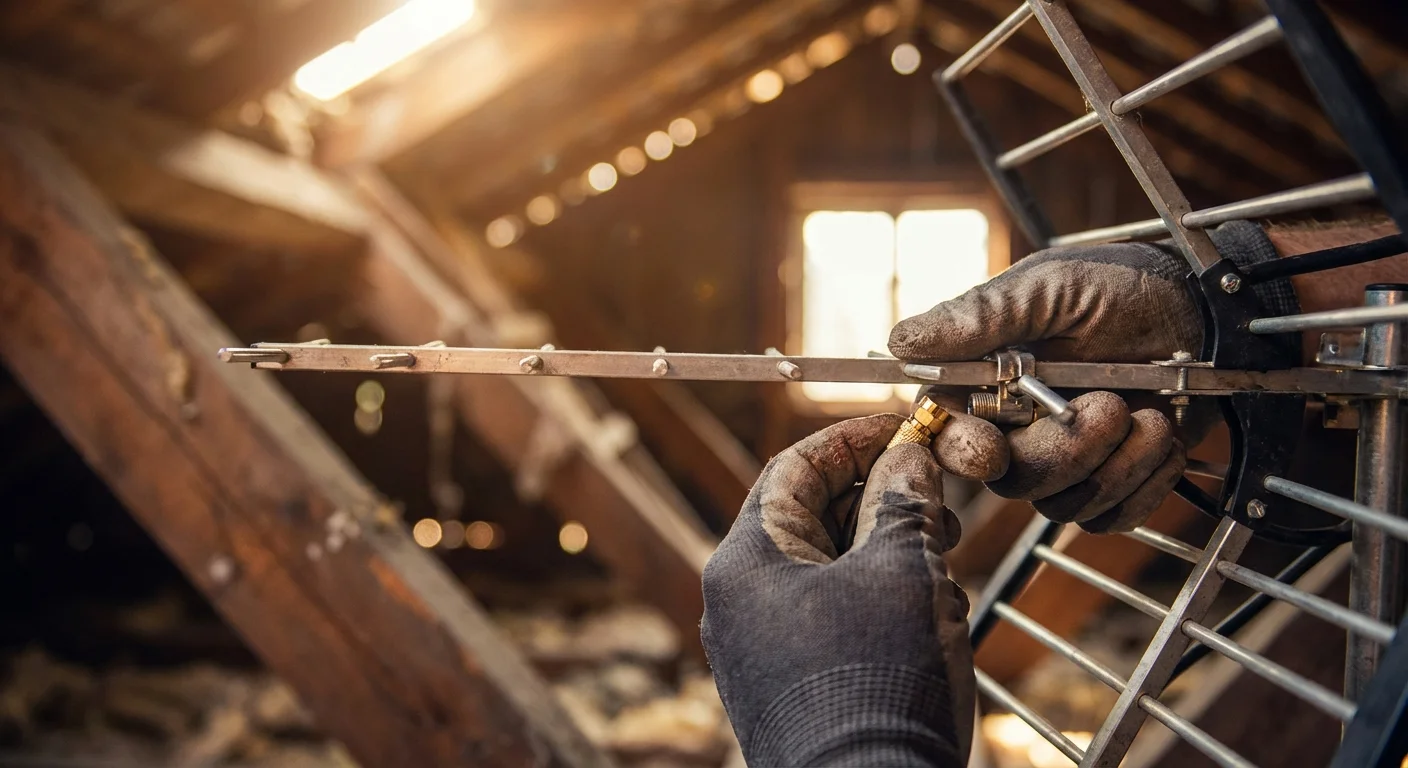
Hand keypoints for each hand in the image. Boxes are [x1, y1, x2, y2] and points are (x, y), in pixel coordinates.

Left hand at [702, 415, 974, 766]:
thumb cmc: (879, 685)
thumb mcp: (904, 571)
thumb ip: (903, 501)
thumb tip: (907, 458)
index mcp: (745, 562)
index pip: (793, 469)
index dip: (853, 440)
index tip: (903, 428)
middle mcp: (738, 603)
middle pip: (809, 518)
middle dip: (880, 500)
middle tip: (938, 496)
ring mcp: (759, 650)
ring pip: (827, 570)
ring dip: (889, 552)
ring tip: (944, 560)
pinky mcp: (788, 686)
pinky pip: (831, 618)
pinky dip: (879, 600)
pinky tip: (931, 614)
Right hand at [888, 234, 1214, 532]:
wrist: (1207, 310)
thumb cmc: (1124, 285)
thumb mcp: (1051, 287)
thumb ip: (981, 316)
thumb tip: (902, 340)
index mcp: (987, 381)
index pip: (947, 434)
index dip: (961, 451)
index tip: (990, 449)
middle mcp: (1019, 427)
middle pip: (1011, 480)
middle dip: (1066, 451)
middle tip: (1112, 404)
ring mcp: (1067, 460)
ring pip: (1063, 504)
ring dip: (1115, 464)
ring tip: (1151, 414)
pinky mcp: (1114, 483)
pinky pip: (1112, 517)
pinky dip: (1144, 482)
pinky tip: (1162, 436)